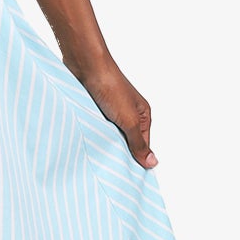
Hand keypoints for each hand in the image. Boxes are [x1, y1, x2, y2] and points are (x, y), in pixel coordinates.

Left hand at [65, 53, 157, 169]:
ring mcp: (112, 109)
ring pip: (110, 134)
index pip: (143, 145)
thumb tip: (153, 162)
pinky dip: (93, 132)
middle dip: (119, 152)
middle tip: (110, 169)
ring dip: (104, 141)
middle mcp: (129, 112)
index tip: (127, 175)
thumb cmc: (110, 87)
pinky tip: (88, 140)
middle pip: (126, 141)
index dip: (136, 159)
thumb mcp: (128, 120)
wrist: (86, 65)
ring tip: (98, 156)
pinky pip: (97, 125)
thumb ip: (138, 143)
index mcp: (143, 115)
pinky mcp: (96, 106)